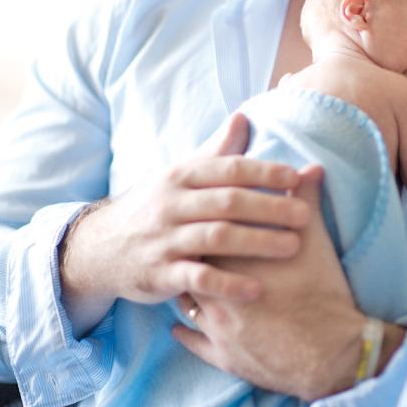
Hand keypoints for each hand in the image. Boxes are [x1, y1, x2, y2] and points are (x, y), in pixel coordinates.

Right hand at [60, 113, 308, 336]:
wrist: (101, 248)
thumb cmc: (154, 206)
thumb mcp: (179, 175)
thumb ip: (215, 150)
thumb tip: (243, 116)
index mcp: (181, 176)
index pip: (228, 169)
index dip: (264, 172)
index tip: (298, 177)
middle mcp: (172, 204)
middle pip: (228, 202)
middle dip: (270, 207)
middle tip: (306, 214)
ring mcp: (165, 240)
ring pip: (217, 238)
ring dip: (258, 242)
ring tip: (293, 247)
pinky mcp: (160, 274)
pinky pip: (198, 278)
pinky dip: (229, 284)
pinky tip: (257, 290)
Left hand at [174, 167, 373, 400]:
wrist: (331, 351)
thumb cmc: (322, 292)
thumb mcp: (316, 240)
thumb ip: (307, 198)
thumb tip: (310, 167)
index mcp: (234, 260)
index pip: (205, 230)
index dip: (204, 220)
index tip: (203, 211)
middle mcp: (217, 293)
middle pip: (190, 264)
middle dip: (190, 252)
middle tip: (192, 242)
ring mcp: (217, 329)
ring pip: (186, 304)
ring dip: (187, 290)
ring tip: (188, 278)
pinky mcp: (224, 356)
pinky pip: (194, 344)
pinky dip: (185, 333)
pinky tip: (178, 326)